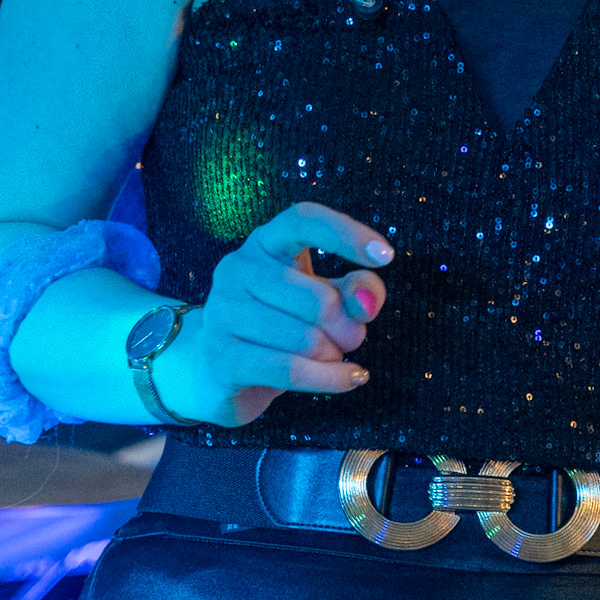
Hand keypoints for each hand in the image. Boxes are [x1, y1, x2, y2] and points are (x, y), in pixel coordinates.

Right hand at [159, 201, 392, 427]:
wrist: (214, 370)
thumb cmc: (279, 324)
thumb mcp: (324, 297)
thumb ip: (356, 289)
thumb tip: (367, 300)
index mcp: (264, 243)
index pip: (303, 220)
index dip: (345, 233)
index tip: (385, 256)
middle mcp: (237, 269)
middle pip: (317, 299)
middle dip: (348, 328)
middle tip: (352, 338)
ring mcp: (222, 313)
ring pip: (305, 339)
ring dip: (333, 355)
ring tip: (331, 356)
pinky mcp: (220, 358)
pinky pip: (289, 370)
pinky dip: (329, 379)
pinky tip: (350, 378)